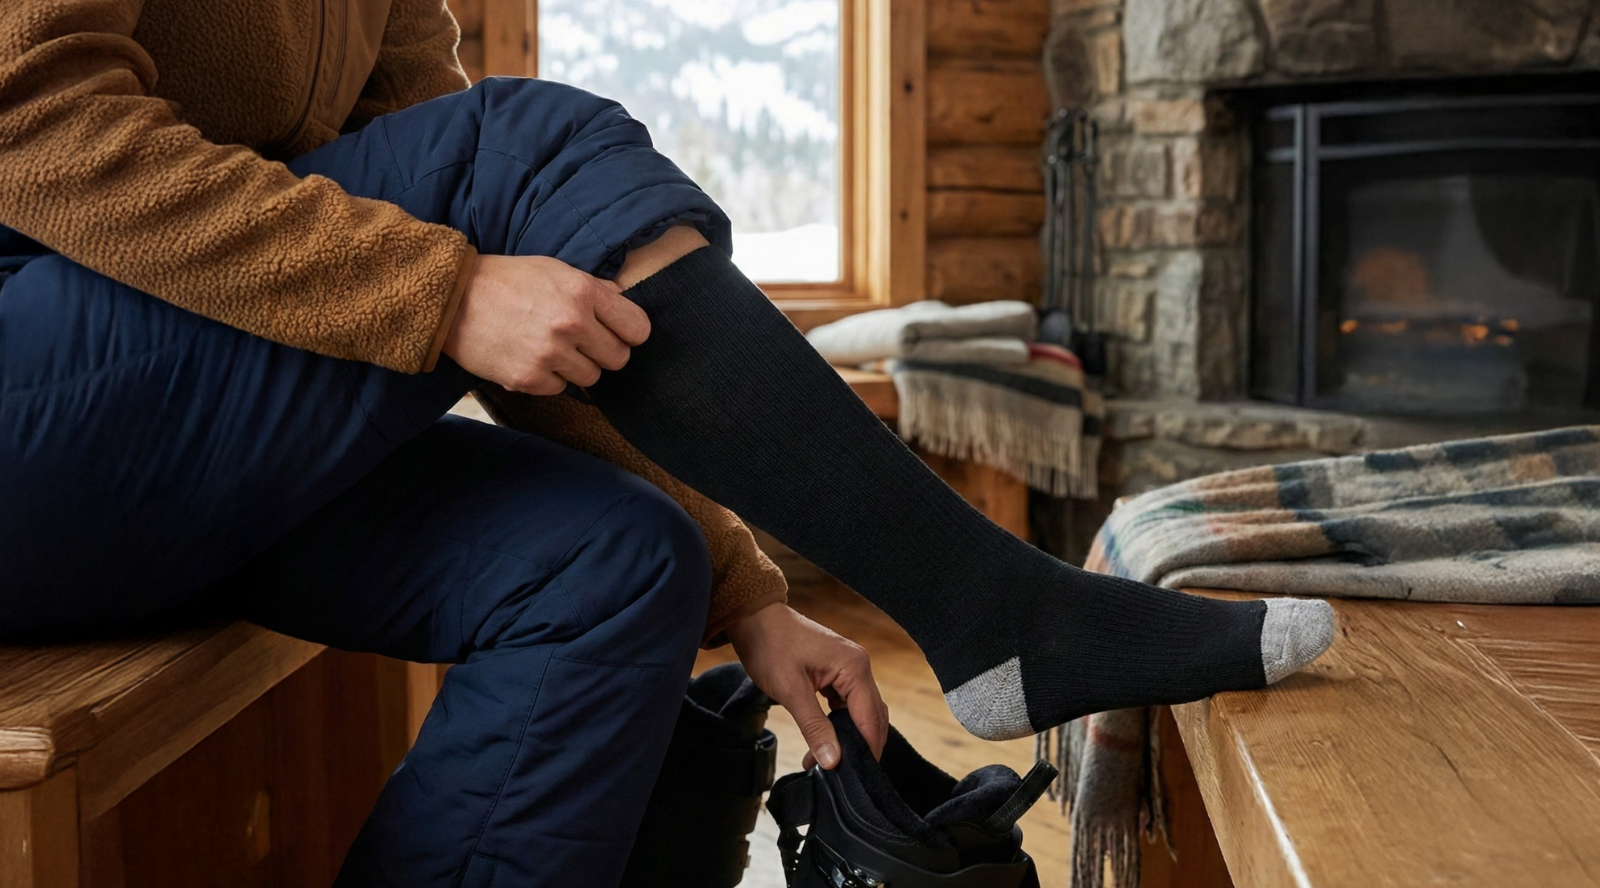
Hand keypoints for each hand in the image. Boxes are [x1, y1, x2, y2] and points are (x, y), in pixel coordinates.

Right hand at [443, 254, 650, 393]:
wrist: (452, 299)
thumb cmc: (507, 280)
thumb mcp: (555, 270)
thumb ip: (593, 288)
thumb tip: (622, 302)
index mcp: (582, 292)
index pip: (637, 328)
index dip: (629, 332)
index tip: (617, 332)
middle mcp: (570, 324)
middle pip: (618, 358)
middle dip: (604, 351)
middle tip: (581, 341)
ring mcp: (550, 354)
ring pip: (591, 377)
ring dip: (576, 366)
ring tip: (551, 347)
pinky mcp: (529, 379)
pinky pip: (560, 389)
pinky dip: (549, 378)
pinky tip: (530, 357)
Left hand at [725, 602, 887, 769]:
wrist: (754, 618)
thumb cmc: (770, 647)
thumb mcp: (790, 690)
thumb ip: (814, 727)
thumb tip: (833, 760)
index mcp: (854, 667)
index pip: (870, 718)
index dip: (866, 750)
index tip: (856, 778)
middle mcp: (859, 666)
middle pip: (871, 716)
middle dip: (859, 747)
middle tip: (843, 777)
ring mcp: (850, 668)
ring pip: (860, 712)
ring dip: (847, 738)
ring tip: (827, 763)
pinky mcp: (838, 671)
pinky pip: (847, 704)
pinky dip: (838, 724)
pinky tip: (823, 742)